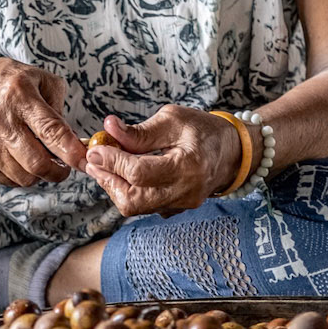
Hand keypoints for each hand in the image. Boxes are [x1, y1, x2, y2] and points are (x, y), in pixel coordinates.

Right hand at [0, 57, 86, 187]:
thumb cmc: (5, 81)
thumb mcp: (38, 78)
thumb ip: (58, 106)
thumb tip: (71, 139)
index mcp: (19, 94)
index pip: (50, 130)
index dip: (71, 150)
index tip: (84, 161)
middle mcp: (1, 119)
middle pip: (36, 162)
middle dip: (58, 172)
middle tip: (65, 168)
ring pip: (22, 176)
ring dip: (39, 175)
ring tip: (42, 161)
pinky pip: (7, 179)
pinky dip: (20, 176)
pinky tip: (22, 161)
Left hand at [85, 107, 241, 217]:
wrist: (233, 152)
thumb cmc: (204, 130)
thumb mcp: (174, 119)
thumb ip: (140, 130)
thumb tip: (108, 128)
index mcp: (188, 166)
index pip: (139, 173)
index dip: (112, 161)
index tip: (96, 149)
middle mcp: (185, 191)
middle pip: (133, 200)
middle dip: (108, 181)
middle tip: (94, 161)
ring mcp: (180, 204)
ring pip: (135, 208)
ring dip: (114, 187)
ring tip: (105, 165)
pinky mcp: (176, 209)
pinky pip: (144, 207)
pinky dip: (128, 191)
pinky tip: (122, 173)